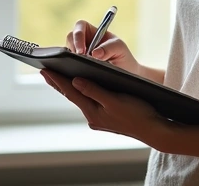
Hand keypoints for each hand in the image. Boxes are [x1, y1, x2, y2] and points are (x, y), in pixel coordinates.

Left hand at [41, 69, 171, 145]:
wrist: (154, 129)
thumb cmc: (138, 113)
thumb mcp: (115, 100)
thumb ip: (94, 90)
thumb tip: (75, 81)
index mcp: (93, 112)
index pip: (71, 92)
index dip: (57, 80)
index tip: (44, 69)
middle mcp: (93, 117)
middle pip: (72, 96)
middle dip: (59, 83)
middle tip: (45, 71)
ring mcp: (99, 119)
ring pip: (81, 100)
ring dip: (70, 88)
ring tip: (59, 78)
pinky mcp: (106, 118)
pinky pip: (90, 102)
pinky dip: (83, 93)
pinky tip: (82, 89)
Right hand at [66, 20, 143, 76]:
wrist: (125, 74)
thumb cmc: (123, 57)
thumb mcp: (120, 49)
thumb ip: (110, 48)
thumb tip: (95, 53)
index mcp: (92, 31)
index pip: (80, 26)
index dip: (78, 36)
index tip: (82, 51)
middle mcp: (83, 41)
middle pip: (70, 38)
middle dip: (73, 49)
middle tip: (80, 61)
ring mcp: (78, 53)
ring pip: (67, 52)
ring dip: (71, 59)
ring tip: (81, 68)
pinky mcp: (75, 65)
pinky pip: (68, 64)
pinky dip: (70, 68)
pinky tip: (78, 75)